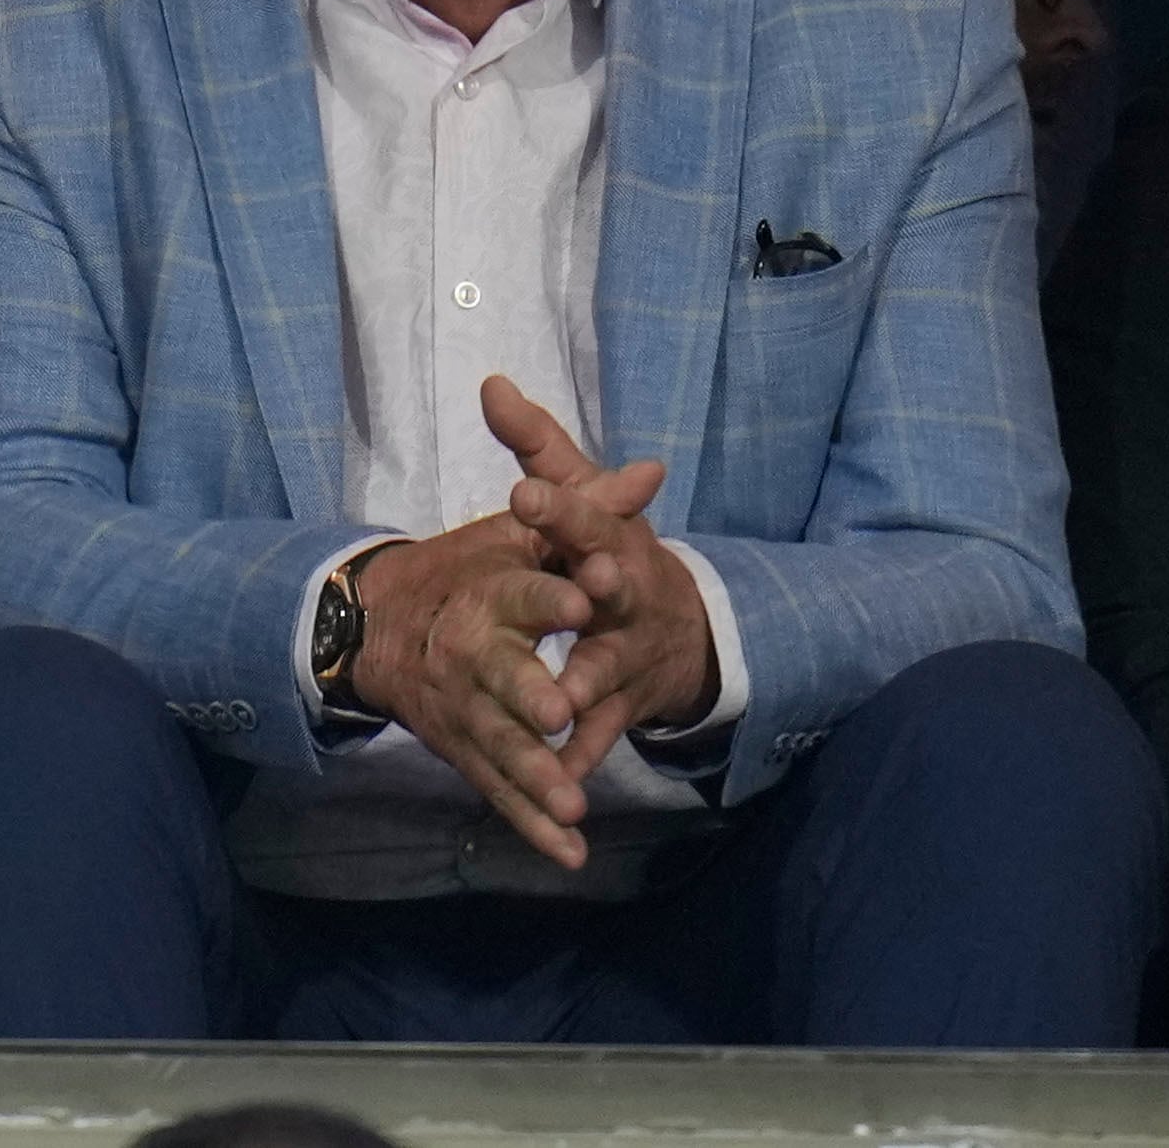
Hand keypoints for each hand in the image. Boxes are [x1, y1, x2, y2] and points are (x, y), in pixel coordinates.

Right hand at [347, 510, 598, 868]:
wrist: (376, 624)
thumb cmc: (463, 570)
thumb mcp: (517, 530)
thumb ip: (586, 503)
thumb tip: (652, 473)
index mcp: (487, 593)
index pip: (521, 591)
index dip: (551, 595)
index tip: (586, 597)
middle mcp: (471, 652)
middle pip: (500, 675)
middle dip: (527, 693)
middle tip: (558, 712)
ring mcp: (465, 708)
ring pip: (501, 744)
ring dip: (534, 775)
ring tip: (573, 804)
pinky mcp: (465, 749)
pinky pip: (499, 789)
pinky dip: (531, 824)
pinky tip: (569, 854)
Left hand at [484, 376, 715, 783]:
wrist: (678, 629)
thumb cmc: (610, 551)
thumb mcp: (581, 494)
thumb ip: (535, 446)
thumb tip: (490, 383)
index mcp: (612, 540)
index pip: (587, 514)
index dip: (561, 504)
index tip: (526, 491)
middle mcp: (625, 598)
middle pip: (610, 592)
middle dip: (596, 592)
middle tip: (580, 591)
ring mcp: (625, 658)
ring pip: (601, 673)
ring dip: (582, 688)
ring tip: (557, 700)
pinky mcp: (618, 711)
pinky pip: (595, 739)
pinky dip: (576, 763)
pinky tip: (554, 784)